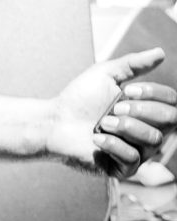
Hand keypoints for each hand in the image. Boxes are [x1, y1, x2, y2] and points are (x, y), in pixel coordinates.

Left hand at [49, 47, 176, 177]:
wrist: (55, 120)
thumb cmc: (80, 98)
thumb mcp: (106, 75)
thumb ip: (133, 64)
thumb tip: (160, 52)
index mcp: (147, 108)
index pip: (172, 102)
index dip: (154, 94)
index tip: (127, 90)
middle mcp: (148, 130)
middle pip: (171, 120)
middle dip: (142, 110)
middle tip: (115, 107)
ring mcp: (138, 150)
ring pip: (154, 140)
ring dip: (125, 127)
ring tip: (102, 123)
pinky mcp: (123, 168)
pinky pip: (133, 158)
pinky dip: (113, 144)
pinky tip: (97, 139)